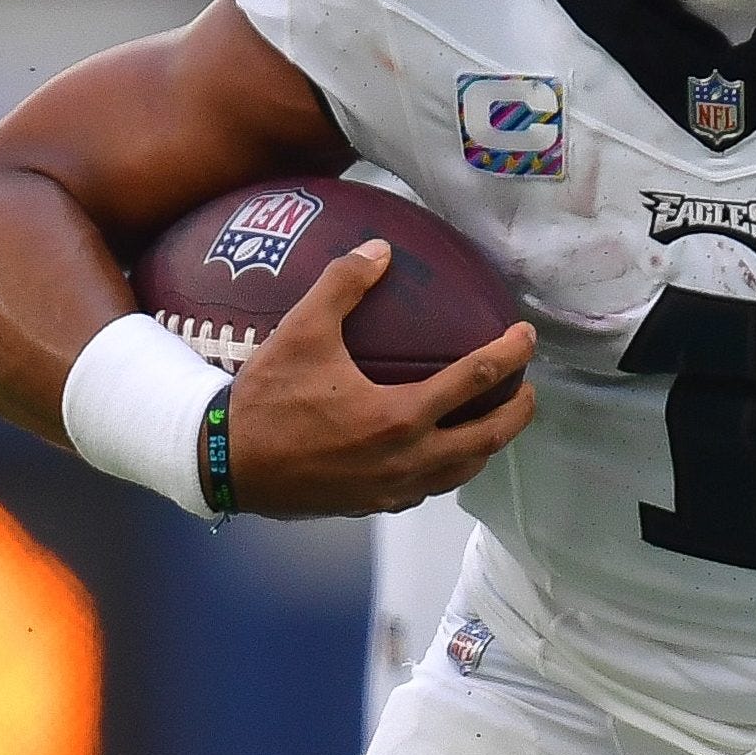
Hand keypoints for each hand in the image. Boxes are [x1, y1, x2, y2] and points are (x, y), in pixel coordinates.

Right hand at [224, 240, 537, 517]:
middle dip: (518, 411)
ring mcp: (392, 489)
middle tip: (528, 387)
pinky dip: (448, 469)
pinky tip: (440, 453)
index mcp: (399, 416)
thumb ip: (343, 284)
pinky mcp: (373, 506)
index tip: (526, 335)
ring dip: (487, 445)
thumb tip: (380, 249)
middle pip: (488, 438)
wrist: (227, 465)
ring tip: (495, 421)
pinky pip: (428, 489)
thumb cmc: (267, 399)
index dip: (510, 353)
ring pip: (461, 471)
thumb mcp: (301, 330)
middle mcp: (407, 459)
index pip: (477, 379)